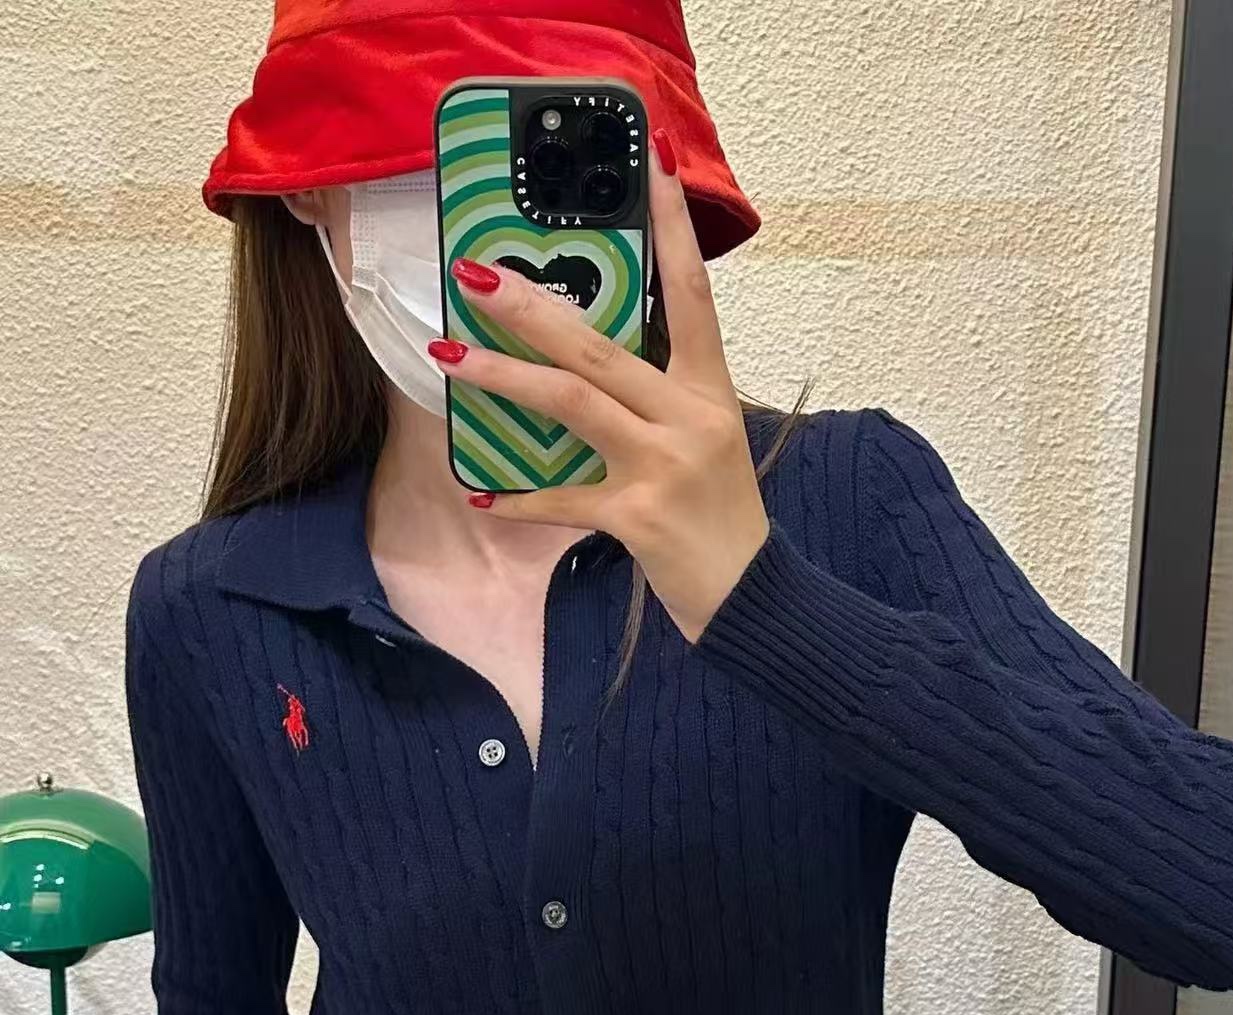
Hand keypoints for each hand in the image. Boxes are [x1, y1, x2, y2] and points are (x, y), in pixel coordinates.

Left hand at [426, 130, 769, 643]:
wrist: (753, 600)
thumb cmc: (725, 520)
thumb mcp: (710, 444)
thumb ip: (662, 402)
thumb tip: (597, 367)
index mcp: (710, 392)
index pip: (695, 294)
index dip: (672, 229)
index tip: (650, 166)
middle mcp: (689, 418)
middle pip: (601, 345)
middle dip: (532, 306)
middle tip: (475, 273)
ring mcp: (663, 466)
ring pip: (573, 403)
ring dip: (503, 378)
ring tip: (448, 358)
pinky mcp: (637, 517)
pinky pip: (563, 501)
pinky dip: (518, 500)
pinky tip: (479, 492)